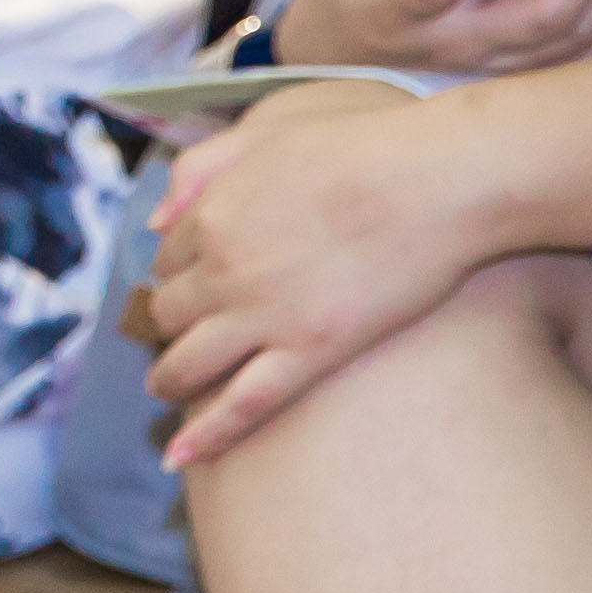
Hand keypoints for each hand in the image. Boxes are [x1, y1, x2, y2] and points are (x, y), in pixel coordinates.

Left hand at [140, 86, 500, 470]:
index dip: (174, 275)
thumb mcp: (266, 136)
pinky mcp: (310, 354)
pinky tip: (180, 457)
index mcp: (212, 214)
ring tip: (166, 388)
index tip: (185, 287)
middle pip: (169, 312)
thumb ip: (201, 170)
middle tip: (177, 337)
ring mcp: (264, 316)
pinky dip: (206, 435)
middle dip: (167, 327)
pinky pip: (242, 406)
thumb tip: (154, 221)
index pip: (167, 258)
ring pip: (189, 362)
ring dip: (168, 379)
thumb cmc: (364, 149)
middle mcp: (223, 268)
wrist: (437, 181)